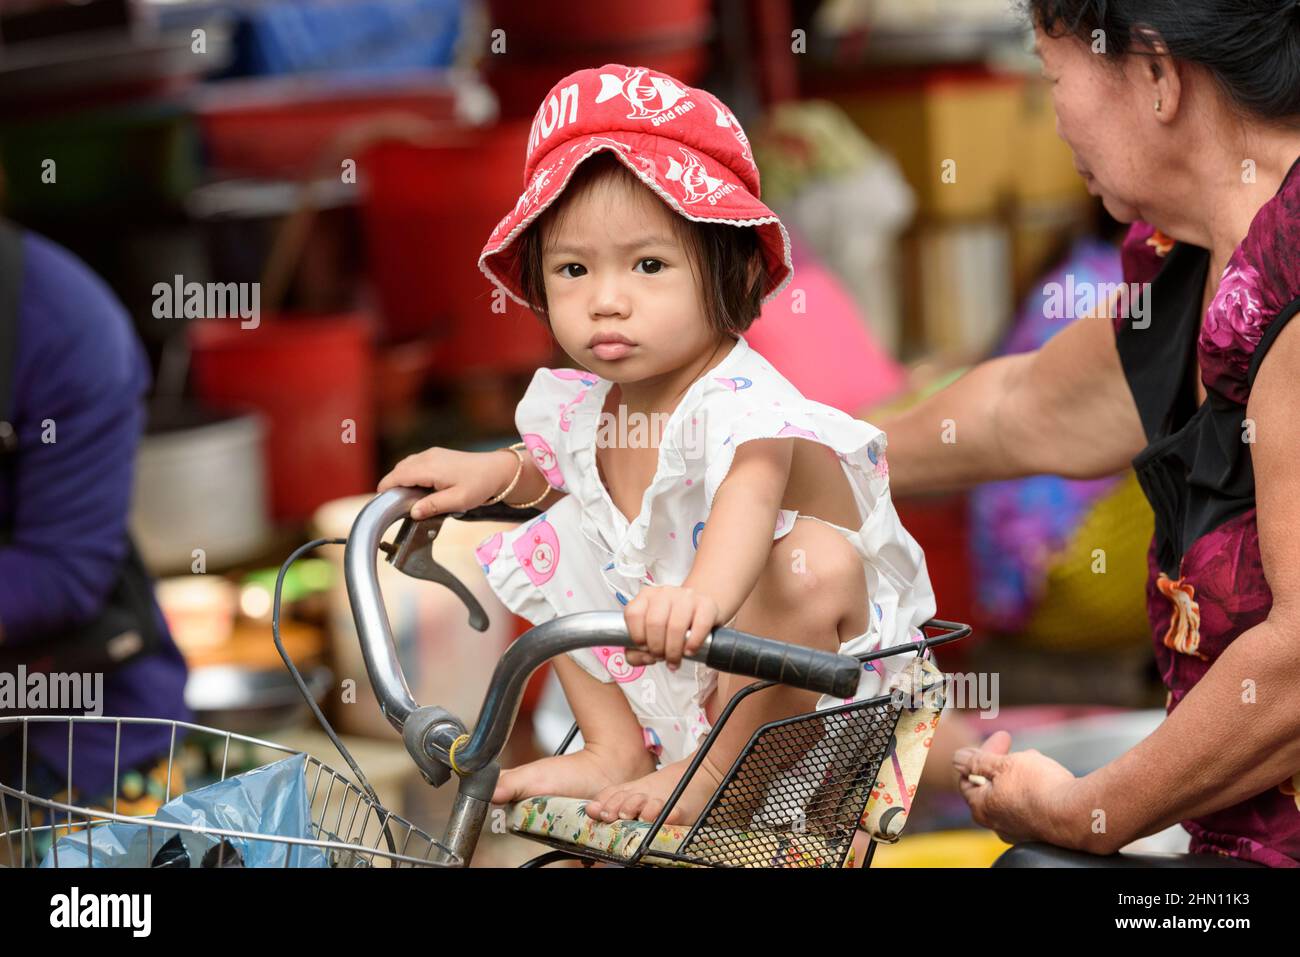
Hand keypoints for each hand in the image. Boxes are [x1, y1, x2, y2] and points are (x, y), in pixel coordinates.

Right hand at [377, 447, 516, 519]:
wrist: (498, 470)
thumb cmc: (480, 485)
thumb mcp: (458, 501)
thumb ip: (433, 506)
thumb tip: (413, 512)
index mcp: (430, 467)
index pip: (398, 476)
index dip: (385, 488)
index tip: (379, 502)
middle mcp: (428, 457)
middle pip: (399, 470)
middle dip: (393, 485)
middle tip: (393, 505)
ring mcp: (432, 454)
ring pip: (406, 465)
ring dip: (402, 479)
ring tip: (405, 498)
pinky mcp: (438, 455)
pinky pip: (416, 463)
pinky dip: (410, 474)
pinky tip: (418, 488)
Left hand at [623, 586, 718, 669]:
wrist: (699, 612)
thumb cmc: (671, 625)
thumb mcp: (651, 635)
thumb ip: (636, 652)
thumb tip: (645, 657)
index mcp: (646, 596)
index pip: (633, 614)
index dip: (637, 637)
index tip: (645, 648)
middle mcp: (665, 593)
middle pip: (654, 623)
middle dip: (656, 648)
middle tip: (662, 657)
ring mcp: (686, 596)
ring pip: (675, 626)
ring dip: (673, 650)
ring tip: (675, 659)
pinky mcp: (706, 604)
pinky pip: (699, 625)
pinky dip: (693, 643)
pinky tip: (689, 650)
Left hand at [953, 730, 1086, 849]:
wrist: (1077, 813)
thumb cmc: (1038, 788)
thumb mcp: (1003, 764)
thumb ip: (978, 762)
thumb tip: (958, 759)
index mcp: (981, 807)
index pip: (968, 779)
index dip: (980, 755)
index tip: (1000, 739)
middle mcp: (997, 823)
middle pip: (992, 786)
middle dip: (1003, 763)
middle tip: (1018, 750)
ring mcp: (1019, 829)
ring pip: (1013, 793)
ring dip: (1021, 773)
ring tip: (1036, 761)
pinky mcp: (1039, 830)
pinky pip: (1031, 803)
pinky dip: (1035, 787)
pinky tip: (1048, 778)